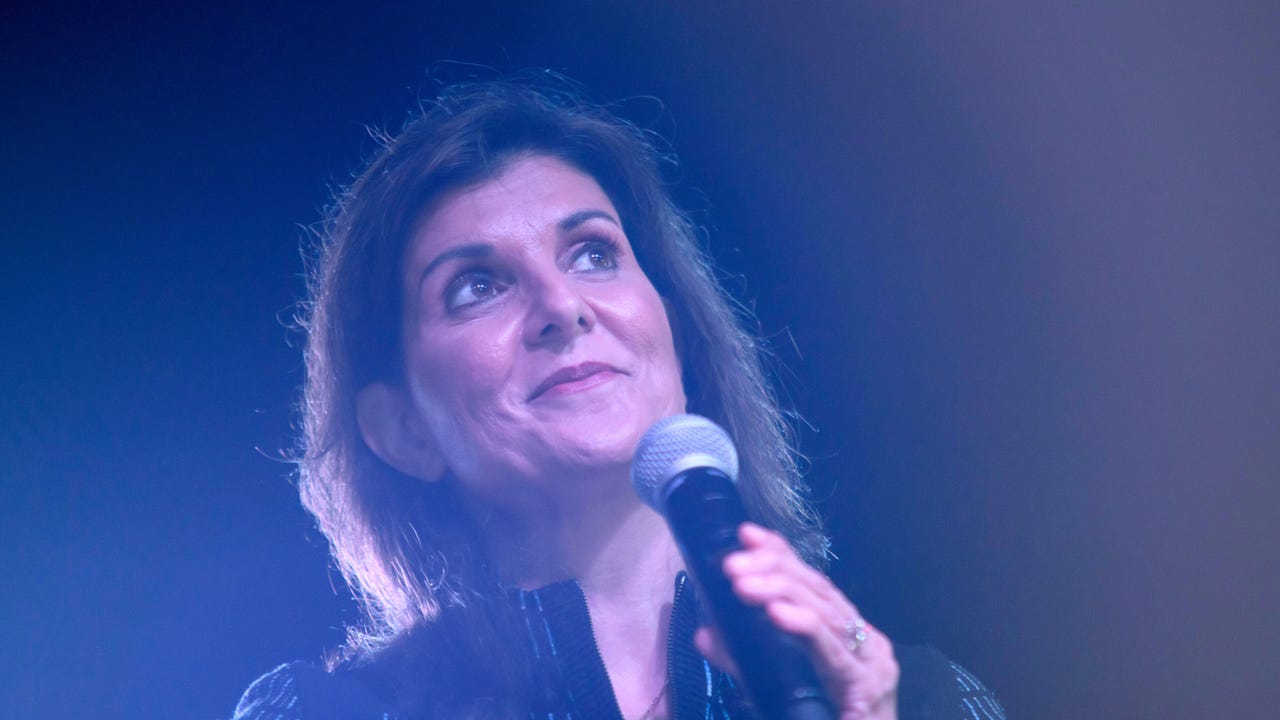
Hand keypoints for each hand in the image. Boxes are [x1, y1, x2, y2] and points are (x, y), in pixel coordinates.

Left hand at [693, 523, 898, 719]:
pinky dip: (803, 626)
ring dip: (779, 592)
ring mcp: (869, 662)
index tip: (747, 534)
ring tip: (742, 584)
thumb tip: (705, 634)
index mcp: (845, 636)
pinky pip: (832, 650)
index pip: (812, 583)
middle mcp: (863, 641)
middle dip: (773, 569)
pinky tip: (776, 614)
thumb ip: (744, 659)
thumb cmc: (823, 719)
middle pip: (818, 591)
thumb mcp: (777, 684)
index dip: (782, 554)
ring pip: (824, 612)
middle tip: (732, 563)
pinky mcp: (866, 686)